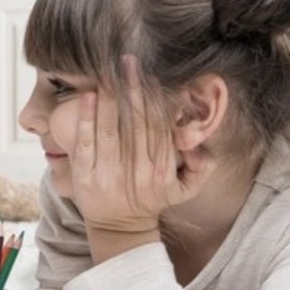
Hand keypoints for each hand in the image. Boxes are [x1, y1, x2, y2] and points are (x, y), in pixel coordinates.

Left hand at [71, 56, 216, 261]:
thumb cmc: (153, 200)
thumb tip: (202, 145)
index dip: (157, 99)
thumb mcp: (185, 189)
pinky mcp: (86, 178)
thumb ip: (202, 166)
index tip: (154, 73)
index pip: (160, 126)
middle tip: (129, 61)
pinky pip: (87, 144)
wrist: (120, 228)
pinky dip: (86, 120)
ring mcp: (110, 175)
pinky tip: (88, 97)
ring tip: (108, 72)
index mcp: (162, 169)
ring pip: (111, 130)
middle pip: (136, 123)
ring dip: (109, 99)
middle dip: (133, 89)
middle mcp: (137, 171)